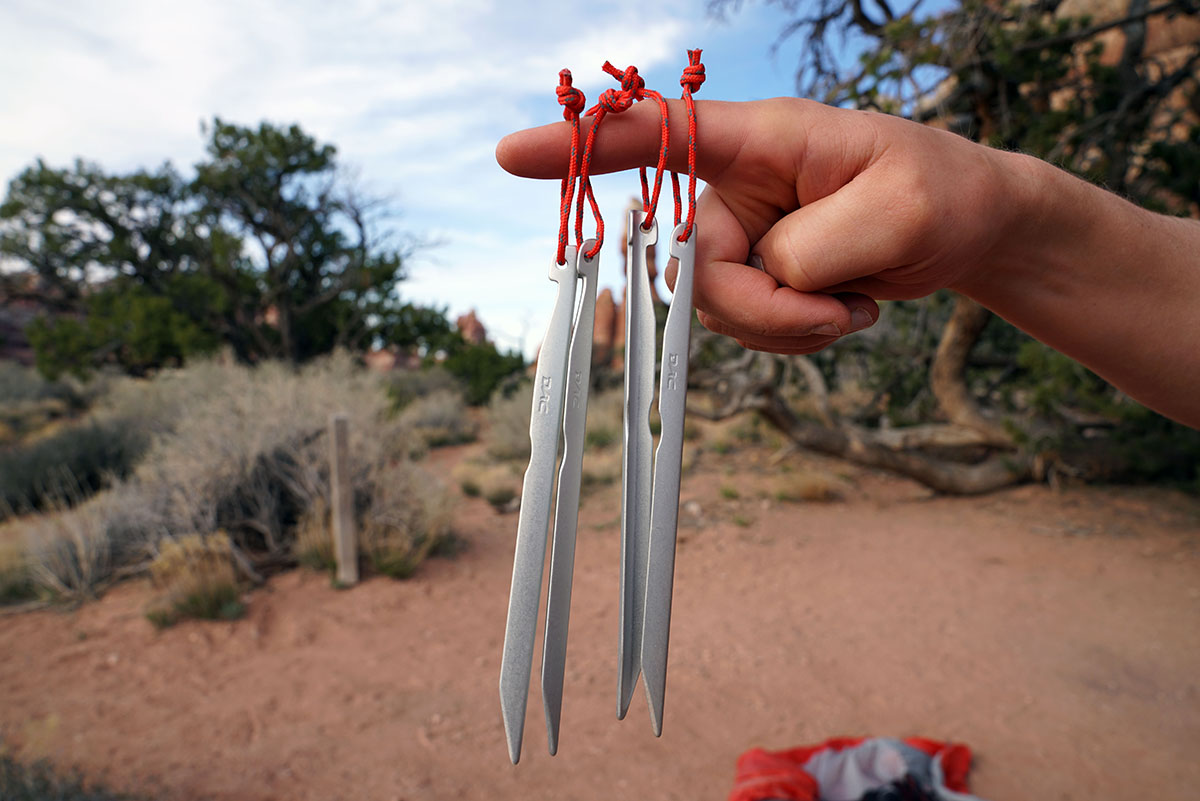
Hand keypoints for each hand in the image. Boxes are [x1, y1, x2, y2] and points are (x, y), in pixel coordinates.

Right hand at [496, 97, 1025, 353]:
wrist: (966, 230)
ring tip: (853, 305)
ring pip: (714, 308)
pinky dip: (791, 337)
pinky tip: (844, 312)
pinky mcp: (756, 274)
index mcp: (761, 140)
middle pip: (689, 265)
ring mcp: (742, 234)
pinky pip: (742, 327)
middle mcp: (736, 187)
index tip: (511, 155)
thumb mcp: (900, 213)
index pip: (658, 136)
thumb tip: (762, 273)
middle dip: (760, 308)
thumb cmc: (940, 193)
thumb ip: (815, 245)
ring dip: (785, 326)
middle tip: (837, 311)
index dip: (584, 146)